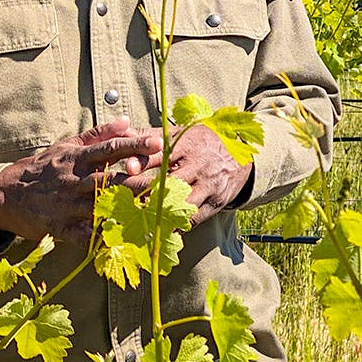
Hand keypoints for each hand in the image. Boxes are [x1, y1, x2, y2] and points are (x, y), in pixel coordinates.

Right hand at [0, 117, 163, 244]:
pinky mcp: (59, 227)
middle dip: (139, 183)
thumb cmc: (45, 167)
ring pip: (101, 208)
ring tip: (153, 213)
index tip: (158, 142)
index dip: (134, 145)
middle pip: (111, 181)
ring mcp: (66, 205)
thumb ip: (98, 134)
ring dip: (127, 211)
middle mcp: (73, 181)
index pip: (109, 148)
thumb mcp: (67, 146)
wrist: (5, 194)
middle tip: (166, 184)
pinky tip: (123, 240)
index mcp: (77, 159)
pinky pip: (83, 236)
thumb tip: (127, 120)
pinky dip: (102, 239)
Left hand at [124, 124, 252, 227]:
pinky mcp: (215, 202)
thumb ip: (148, 135)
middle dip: (145, 192)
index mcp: (188, 145)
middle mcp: (199, 165)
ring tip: (136, 219)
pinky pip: (193, 219)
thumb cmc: (201, 143)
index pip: (163, 153)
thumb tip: (120, 131)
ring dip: (159, 212)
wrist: (242, 155)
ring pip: (181, 203)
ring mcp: (209, 185)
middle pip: (170, 182)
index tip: (127, 168)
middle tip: (121, 200)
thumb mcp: (180, 134)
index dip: (145, 160)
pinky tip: (159, 230)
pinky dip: (176, 226)